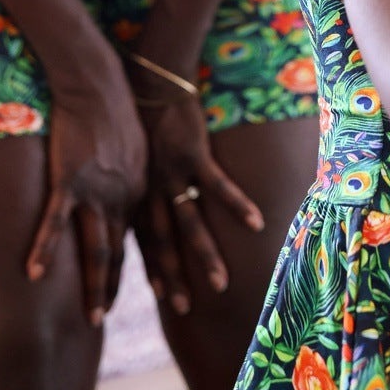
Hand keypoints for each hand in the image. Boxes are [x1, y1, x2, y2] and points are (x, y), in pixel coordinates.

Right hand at [26, 65, 146, 325]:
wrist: (98, 81)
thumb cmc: (114, 106)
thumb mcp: (133, 146)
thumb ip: (130, 173)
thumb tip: (125, 189)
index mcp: (138, 190)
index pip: (145, 239)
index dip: (156, 268)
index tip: (164, 294)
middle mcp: (122, 196)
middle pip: (122, 252)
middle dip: (122, 289)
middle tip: (119, 320)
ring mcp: (97, 191)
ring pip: (97, 248)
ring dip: (96, 286)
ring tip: (94, 318)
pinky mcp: (70, 179)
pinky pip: (55, 223)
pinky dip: (44, 250)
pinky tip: (33, 274)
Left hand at [134, 93, 263, 315]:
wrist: (148, 80)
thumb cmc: (143, 115)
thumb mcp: (133, 156)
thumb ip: (140, 183)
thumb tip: (144, 203)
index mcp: (138, 192)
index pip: (144, 241)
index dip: (152, 269)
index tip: (161, 298)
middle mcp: (151, 191)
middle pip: (163, 243)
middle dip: (173, 278)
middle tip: (184, 309)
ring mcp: (172, 175)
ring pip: (189, 224)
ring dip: (205, 256)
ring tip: (221, 283)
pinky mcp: (193, 155)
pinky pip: (217, 187)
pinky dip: (236, 206)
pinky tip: (255, 224)